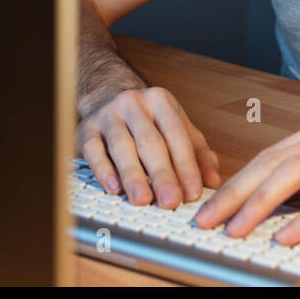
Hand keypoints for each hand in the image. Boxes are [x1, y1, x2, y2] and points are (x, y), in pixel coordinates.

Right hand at [76, 86, 221, 208]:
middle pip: (150, 142)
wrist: (107, 96)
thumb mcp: (178, 129)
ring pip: (122, 146)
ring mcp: (108, 114)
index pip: (177, 135)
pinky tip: (113, 188)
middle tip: (170, 202)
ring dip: (133, 175)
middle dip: (162, 175)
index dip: (186, 165)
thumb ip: (198, 153)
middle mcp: (134, 103)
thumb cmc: (148, 120)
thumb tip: (213, 182)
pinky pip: (94, 150)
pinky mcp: (86, 128)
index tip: (192, 193)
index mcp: (161, 101)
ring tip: (142, 200)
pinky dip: (104, 170)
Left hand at [192, 112, 299, 246]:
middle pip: (269, 163)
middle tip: (204, 220)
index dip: (234, 181)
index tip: (209, 205)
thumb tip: (278, 201)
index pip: (266, 156)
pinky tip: (286, 237)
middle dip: (232, 194)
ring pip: (291, 175)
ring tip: (234, 231)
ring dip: (257, 205)